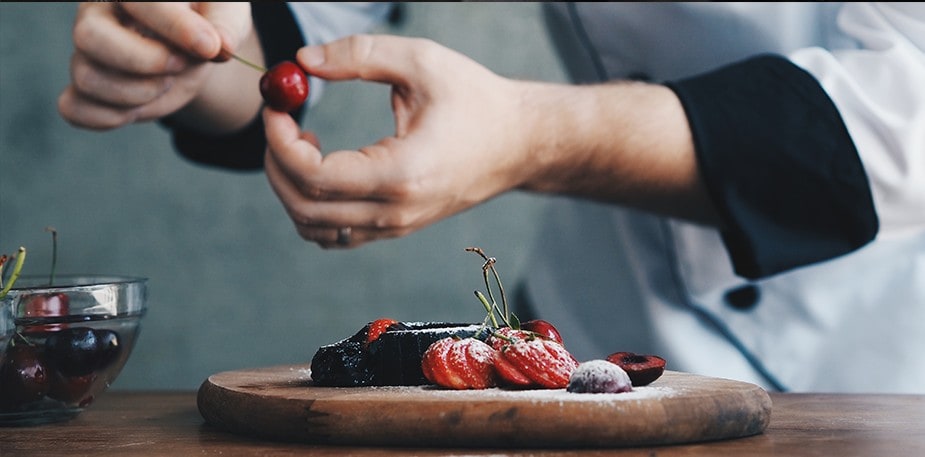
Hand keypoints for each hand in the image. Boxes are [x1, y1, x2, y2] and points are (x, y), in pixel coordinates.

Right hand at [58, 2, 257, 132]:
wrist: (196, 49)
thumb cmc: (207, 21)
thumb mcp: (226, 14)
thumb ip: (225, 24)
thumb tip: (221, 46)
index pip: (138, 1)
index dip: (174, 26)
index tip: (210, 47)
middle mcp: (96, 15)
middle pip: (89, 37)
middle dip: (142, 61)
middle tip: (179, 65)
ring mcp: (86, 53)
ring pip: (87, 78)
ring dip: (137, 93)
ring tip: (166, 82)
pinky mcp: (85, 88)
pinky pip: (74, 108)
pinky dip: (109, 118)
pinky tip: (139, 109)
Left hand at [263, 34, 717, 248]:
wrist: (522, 143)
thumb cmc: (478, 100)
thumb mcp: (422, 61)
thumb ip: (359, 55)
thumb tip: (302, 61)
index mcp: (401, 175)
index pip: (313, 176)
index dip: (280, 139)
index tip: (277, 104)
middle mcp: (395, 212)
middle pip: (303, 208)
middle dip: (276, 162)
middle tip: (280, 120)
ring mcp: (396, 226)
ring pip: (314, 229)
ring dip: (291, 188)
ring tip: (305, 142)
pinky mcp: (397, 228)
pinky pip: (336, 234)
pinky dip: (312, 207)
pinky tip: (325, 165)